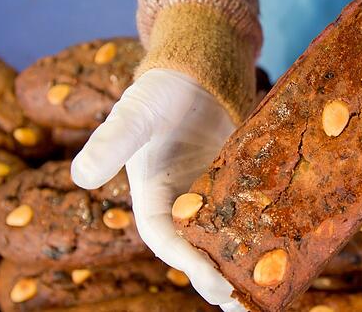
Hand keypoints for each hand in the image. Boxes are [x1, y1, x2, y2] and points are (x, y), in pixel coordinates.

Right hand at [70, 69, 245, 311]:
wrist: (193, 74)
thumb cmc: (158, 92)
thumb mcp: (134, 115)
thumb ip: (110, 142)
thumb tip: (79, 176)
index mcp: (151, 197)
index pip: (165, 239)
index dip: (187, 263)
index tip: (214, 281)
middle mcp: (179, 204)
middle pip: (196, 250)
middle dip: (215, 278)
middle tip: (242, 304)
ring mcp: (209, 195)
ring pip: (222, 239)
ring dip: (238, 266)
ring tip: (263, 295)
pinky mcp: (234, 184)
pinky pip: (245, 215)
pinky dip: (258, 235)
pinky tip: (282, 251)